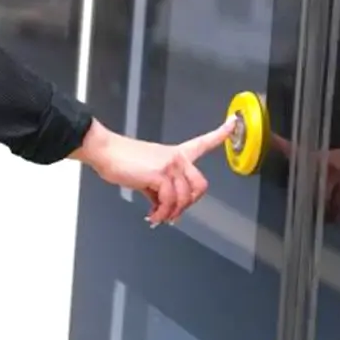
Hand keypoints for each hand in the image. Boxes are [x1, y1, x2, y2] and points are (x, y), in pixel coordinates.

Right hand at [72, 117, 236, 224]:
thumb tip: (163, 208)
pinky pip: (169, 201)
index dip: (221, 134)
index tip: (233, 123)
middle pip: (201, 185)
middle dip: (188, 204)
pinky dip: (161, 213)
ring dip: (170, 213)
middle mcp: (177, 158)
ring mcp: (170, 165)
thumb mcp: (147, 174)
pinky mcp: (160, 174)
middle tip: (173, 212)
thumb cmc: (121, 160)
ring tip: (157, 216)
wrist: (105, 151)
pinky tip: (152, 214)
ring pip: (184, 198)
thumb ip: (160, 188)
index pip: (203, 143)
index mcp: (176, 153)